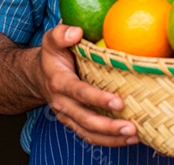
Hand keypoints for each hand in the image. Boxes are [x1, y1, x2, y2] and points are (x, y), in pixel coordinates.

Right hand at [37, 24, 138, 146]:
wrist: (39, 75)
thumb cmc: (53, 55)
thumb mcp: (51, 39)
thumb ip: (61, 33)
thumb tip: (77, 32)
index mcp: (59, 82)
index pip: (79, 92)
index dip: (97, 99)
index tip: (118, 102)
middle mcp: (62, 103)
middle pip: (85, 119)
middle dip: (108, 126)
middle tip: (131, 127)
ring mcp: (68, 116)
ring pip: (89, 133)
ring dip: (111, 138)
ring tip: (134, 137)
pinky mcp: (75, 124)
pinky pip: (91, 137)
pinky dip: (110, 141)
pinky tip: (129, 139)